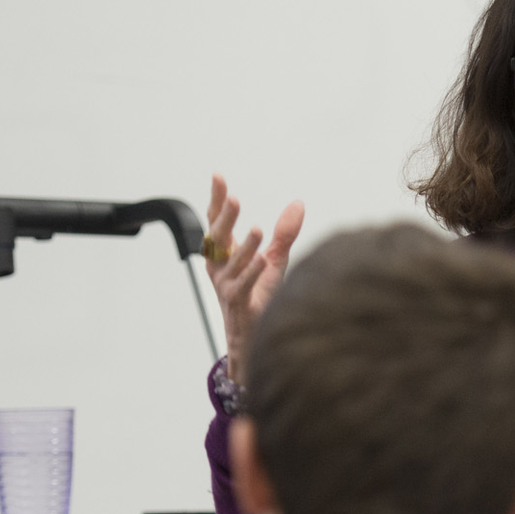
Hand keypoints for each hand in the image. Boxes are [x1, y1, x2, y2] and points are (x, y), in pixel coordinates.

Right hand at [204, 173, 303, 382]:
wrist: (256, 337)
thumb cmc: (259, 297)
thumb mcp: (274, 260)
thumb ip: (284, 233)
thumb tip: (297, 204)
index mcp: (224, 255)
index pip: (217, 222)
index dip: (217, 200)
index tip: (218, 176)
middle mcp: (220, 268)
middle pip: (218, 239)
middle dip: (224, 218)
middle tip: (232, 198)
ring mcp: (227, 287)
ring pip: (233, 263)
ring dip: (243, 246)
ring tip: (255, 228)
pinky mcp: (239, 304)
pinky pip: (242, 287)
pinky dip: (252, 273)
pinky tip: (262, 260)